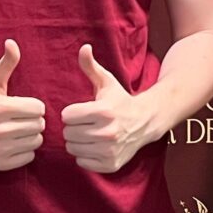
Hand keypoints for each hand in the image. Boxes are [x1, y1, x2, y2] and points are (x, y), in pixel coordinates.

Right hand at [0, 40, 44, 170]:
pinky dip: (25, 150)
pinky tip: (14, 142)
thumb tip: (12, 42)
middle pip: (39, 125)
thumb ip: (7, 63)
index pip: (38, 109)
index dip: (34, 106)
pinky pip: (28, 157)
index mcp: (0, 108)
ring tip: (18, 129)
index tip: (24, 105)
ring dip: (31, 135)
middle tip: (22, 118)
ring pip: (36, 141)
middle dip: (33, 120)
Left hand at [61, 45, 146, 172]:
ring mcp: (110, 150)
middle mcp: (107, 132)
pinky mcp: (111, 164)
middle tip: (86, 123)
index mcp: (104, 111)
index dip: (72, 112)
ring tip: (89, 134)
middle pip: (68, 133)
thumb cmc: (120, 100)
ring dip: (78, 142)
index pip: (67, 116)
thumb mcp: (107, 82)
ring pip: (73, 149)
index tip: (81, 111)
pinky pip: (82, 163)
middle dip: (74, 127)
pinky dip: (85, 156)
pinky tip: (95, 146)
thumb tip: (83, 48)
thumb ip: (91, 66)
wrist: (146, 121)